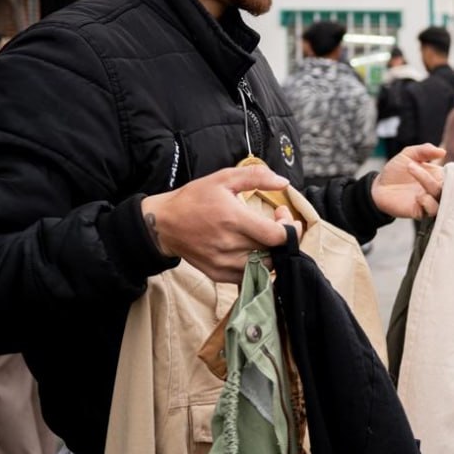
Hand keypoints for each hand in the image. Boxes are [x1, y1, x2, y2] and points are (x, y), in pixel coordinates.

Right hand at [140, 165, 300, 283]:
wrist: (163, 224)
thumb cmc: (194, 199)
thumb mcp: (223, 178)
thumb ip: (256, 177)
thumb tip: (283, 182)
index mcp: (234, 220)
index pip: (277, 236)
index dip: (290, 228)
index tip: (283, 215)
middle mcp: (230, 245)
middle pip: (274, 251)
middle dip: (283, 237)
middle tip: (277, 222)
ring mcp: (224, 263)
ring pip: (265, 266)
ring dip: (272, 252)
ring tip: (264, 236)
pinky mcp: (219, 274)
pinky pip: (249, 276)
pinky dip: (257, 265)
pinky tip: (253, 249)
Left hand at [372, 143, 444, 219]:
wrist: (378, 187)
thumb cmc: (395, 171)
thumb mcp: (408, 154)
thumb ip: (424, 150)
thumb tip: (443, 151)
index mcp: (437, 176)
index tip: (448, 166)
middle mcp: (436, 189)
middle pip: (451, 188)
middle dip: (442, 178)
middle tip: (423, 166)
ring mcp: (429, 201)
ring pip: (442, 199)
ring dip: (430, 185)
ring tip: (413, 170)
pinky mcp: (421, 212)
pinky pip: (432, 210)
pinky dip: (427, 202)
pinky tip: (418, 196)